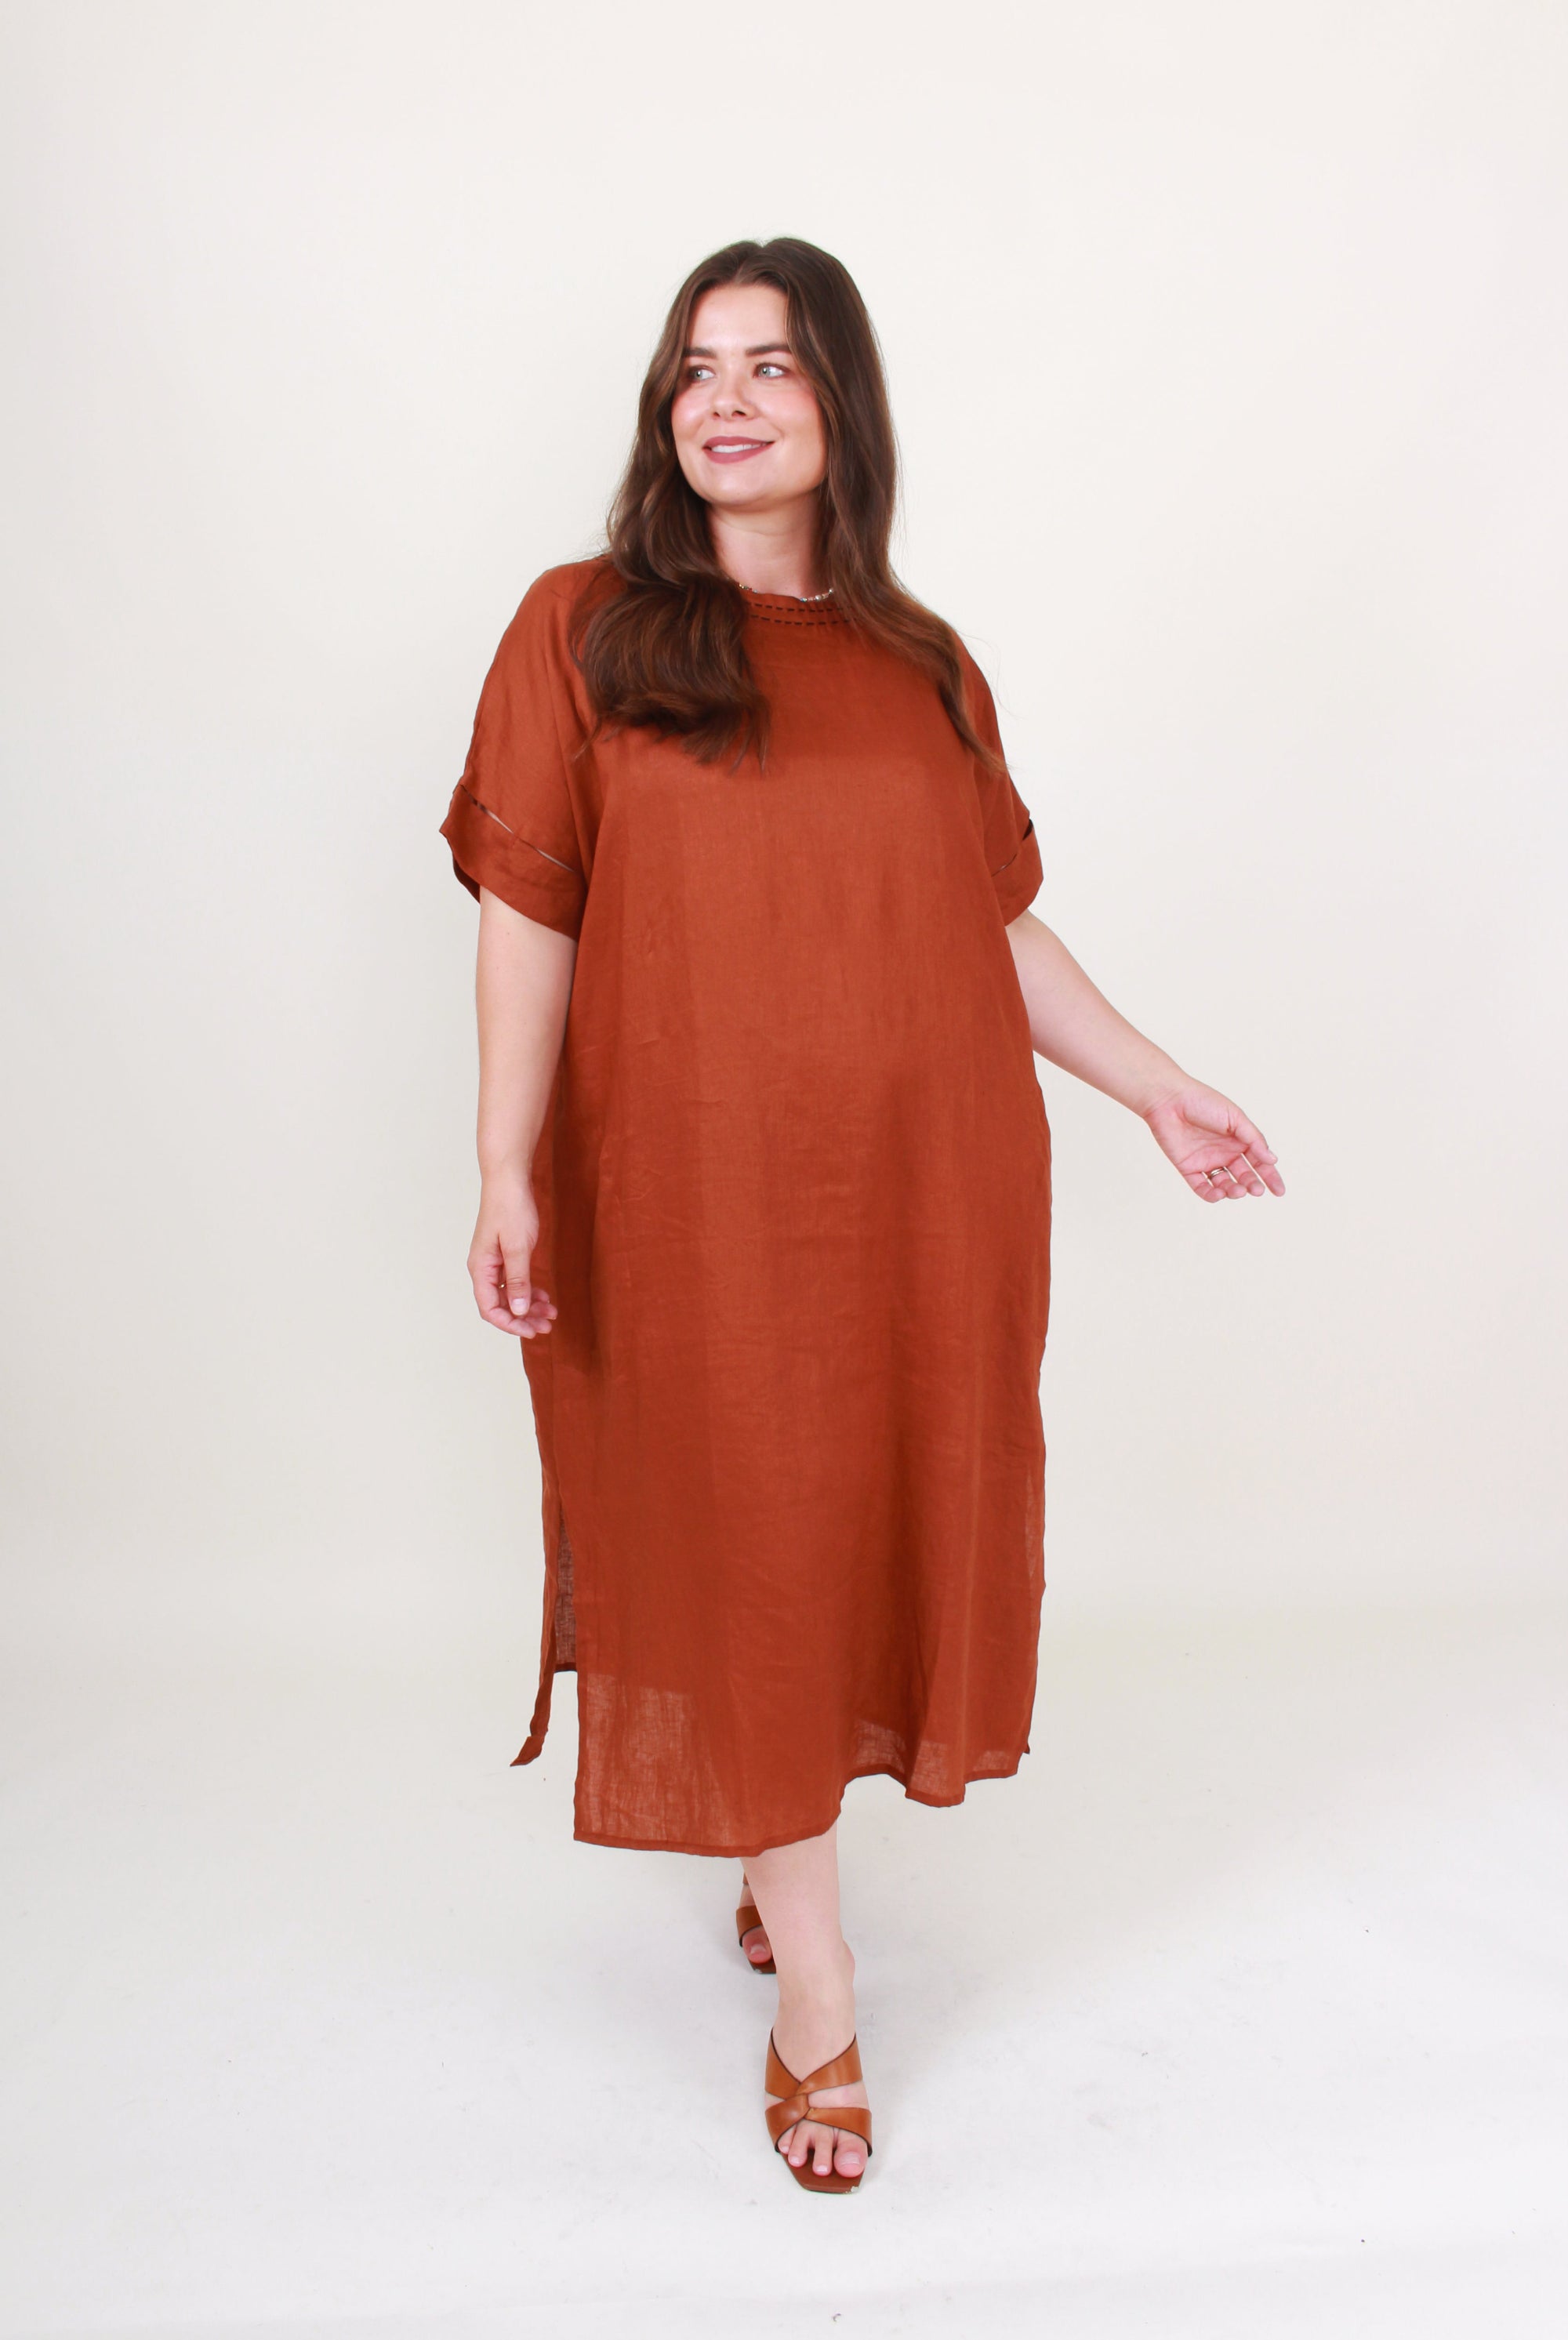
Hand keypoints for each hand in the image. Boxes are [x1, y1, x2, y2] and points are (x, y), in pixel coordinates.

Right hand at [468, 1175, 558, 1336]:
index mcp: (480, 1269)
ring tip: (550, 1314)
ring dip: (529, 1307)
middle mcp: (484, 1269)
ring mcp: (495, 1263)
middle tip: (547, 1326)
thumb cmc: (510, 1209)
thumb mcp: (518, 1248)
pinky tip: (544, 1297)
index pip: (490, 1309)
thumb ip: (519, 1281)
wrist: (509, 1180)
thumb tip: (519, 1311)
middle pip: (500, 1306)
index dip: (510, 1324)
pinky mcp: (505, 1256)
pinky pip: (516, 1282)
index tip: (532, 1331)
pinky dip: (530, 1292)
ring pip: (510, 1296)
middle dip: (523, 1319)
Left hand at [1142, 1081, 1285, 1203]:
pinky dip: (1211, 1195)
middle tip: (1256, 1190)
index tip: (1279, 1191)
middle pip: (1244, 1176)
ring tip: (1238, 1190)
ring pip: (1224, 1185)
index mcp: (1239, 1140)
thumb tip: (1273, 1160)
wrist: (1169, 1100)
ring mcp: (1207, 1161)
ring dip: (1234, 1191)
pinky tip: (1219, 1194)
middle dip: (1252, 1185)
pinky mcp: (1188, 1168)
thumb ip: (1254, 1139)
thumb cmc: (1203, 1102)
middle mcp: (1224, 1152)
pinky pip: (1202, 1187)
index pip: (1259, 1162)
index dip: (1270, 1177)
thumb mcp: (1235, 1118)